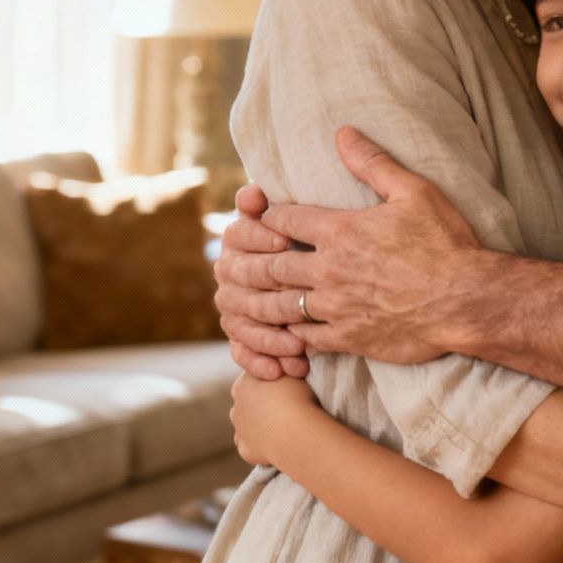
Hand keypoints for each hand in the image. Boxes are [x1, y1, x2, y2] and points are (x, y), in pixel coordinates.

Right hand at [216, 185, 309, 379]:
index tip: (287, 240)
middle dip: (268, 289)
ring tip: (297, 346)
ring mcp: (233, 304)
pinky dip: (260, 360)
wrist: (331, 280)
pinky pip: (241, 350)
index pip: (238, 233)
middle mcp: (231, 269)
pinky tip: (283, 370)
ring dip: (267, 335)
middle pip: (238, 280)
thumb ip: (275, 204)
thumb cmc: (318, 240)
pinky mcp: (242, 334)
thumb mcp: (307, 218)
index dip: (259, 236)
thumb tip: (255, 192)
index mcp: (240, 237)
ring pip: (240, 319)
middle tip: (297, 298)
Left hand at [229, 371, 319, 466]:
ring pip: (247, 425)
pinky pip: (251, 446)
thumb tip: (282, 369)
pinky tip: (276, 442)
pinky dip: (260, 445)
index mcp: (244, 383)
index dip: (271, 383)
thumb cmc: (298, 397)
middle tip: (285, 408)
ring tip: (282, 426)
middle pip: (248, 403)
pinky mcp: (245, 450)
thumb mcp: (291, 372)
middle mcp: (236, 405)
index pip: (255, 379)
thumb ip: (279, 369)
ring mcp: (239, 429)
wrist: (296, 431)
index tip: (287, 389)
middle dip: (261, 405)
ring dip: (259, 425)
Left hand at [241, 126, 485, 364]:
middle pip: (271, 266)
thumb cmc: (445, 243)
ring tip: (245, 300)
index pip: (284, 220)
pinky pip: (305, 338)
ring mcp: (336, 307)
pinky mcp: (349, 338)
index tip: (259, 218)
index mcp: (340, 231)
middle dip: (248, 262)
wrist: (467, 300)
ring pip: (280, 306)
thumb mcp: (414, 191)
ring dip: (259, 302)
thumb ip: (373, 163)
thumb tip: (343, 133)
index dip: (266, 217)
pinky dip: (289, 335)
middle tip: (232, 264)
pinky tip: (283, 332)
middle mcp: (330, 270)